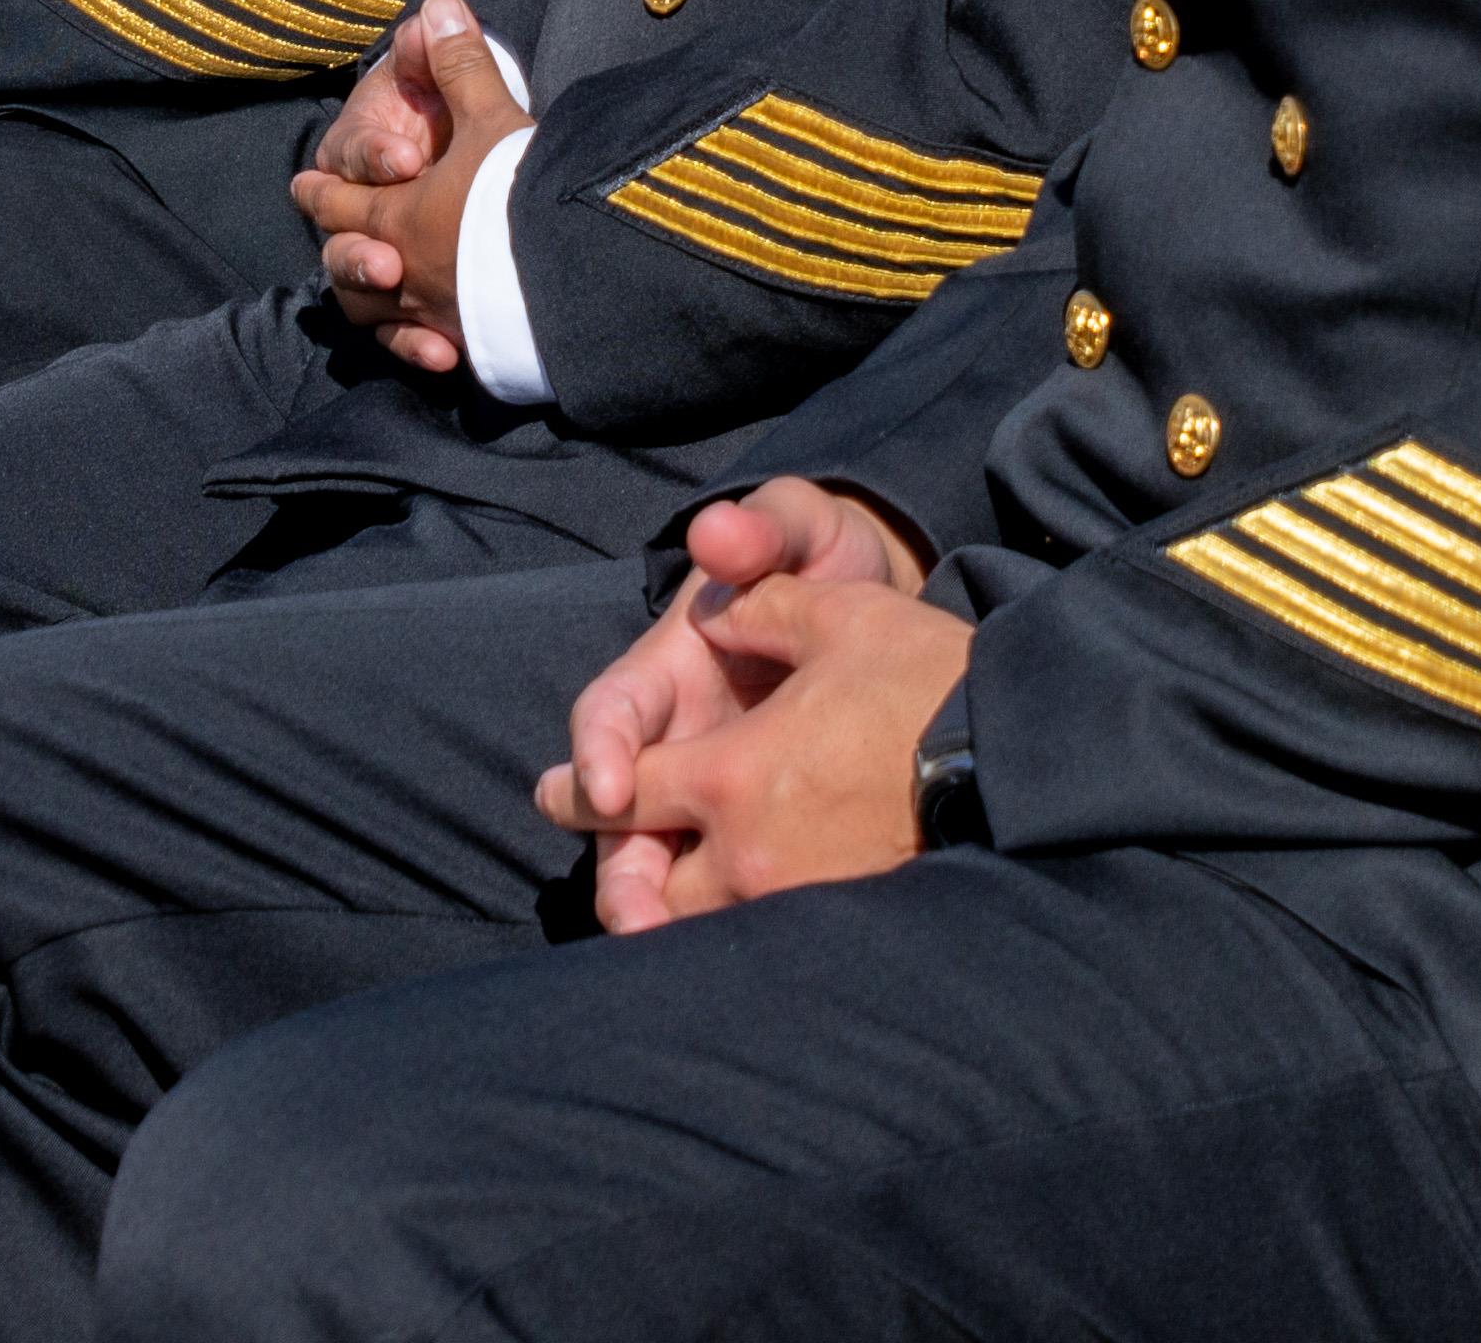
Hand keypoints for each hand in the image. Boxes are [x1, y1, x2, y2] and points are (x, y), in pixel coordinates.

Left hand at [290, 0, 525, 373]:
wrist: (573, 269)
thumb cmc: (519, 190)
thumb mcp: (490, 115)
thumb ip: (460, 64)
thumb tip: (438, 6)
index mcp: (395, 214)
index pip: (341, 200)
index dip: (323, 189)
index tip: (303, 187)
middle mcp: (403, 270)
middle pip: (348, 264)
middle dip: (340, 247)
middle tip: (334, 239)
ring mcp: (433, 315)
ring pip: (376, 315)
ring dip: (371, 300)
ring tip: (380, 287)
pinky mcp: (469, 347)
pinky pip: (425, 351)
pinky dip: (417, 347)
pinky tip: (435, 348)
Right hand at [538, 476, 940, 933]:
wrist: (881, 606)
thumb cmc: (822, 562)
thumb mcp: (801, 530)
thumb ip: (764, 528)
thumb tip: (717, 529)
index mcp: (669, 670)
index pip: (612, 715)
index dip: (599, 754)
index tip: (612, 793)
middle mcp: (678, 740)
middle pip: (622, 816)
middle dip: (620, 866)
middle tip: (634, 916)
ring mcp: (716, 791)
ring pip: (665, 863)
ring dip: (660, 910)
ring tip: (672, 952)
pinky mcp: (764, 831)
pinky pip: (730, 884)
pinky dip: (726, 919)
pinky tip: (753, 949)